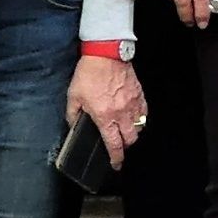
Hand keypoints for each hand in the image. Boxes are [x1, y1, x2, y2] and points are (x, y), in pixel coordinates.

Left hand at [65, 53, 143, 171]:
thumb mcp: (73, 96)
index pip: (114, 144)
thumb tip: (73, 125)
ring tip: (125, 129)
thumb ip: (73, 114)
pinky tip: (133, 115)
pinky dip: (140, 117)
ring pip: (140, 127)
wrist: (106, 54)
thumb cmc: (89, 74)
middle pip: (131, 139)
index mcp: (104, 117)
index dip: (116, 158)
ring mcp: (133, 103)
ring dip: (133, 132)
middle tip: (119, 145)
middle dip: (125, 146)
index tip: (116, 164)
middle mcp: (122, 113)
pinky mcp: (139, 93)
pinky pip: (144, 112)